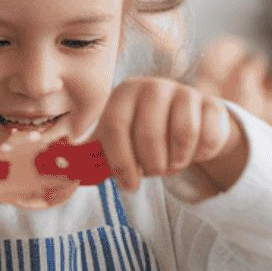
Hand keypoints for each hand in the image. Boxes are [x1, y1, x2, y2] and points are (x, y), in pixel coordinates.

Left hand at [94, 77, 244, 193]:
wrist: (188, 125)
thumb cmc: (142, 136)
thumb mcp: (114, 142)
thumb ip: (88, 156)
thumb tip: (59, 168)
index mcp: (125, 93)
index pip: (115, 125)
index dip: (120, 160)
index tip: (129, 184)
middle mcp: (154, 86)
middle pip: (148, 134)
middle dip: (151, 165)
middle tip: (153, 172)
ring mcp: (186, 92)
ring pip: (182, 136)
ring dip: (176, 162)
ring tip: (171, 162)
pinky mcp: (212, 105)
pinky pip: (207, 138)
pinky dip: (198, 156)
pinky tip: (192, 152)